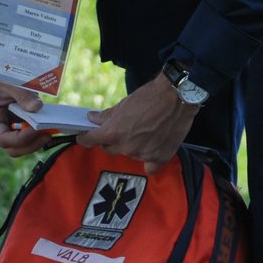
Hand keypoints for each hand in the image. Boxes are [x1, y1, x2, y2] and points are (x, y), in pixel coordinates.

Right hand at [0, 79, 53, 157]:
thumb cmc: (1, 75)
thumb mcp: (11, 83)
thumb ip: (23, 95)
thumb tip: (37, 107)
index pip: (4, 139)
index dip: (21, 139)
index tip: (36, 130)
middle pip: (12, 149)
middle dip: (30, 145)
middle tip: (47, 135)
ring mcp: (7, 127)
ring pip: (20, 146)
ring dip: (35, 142)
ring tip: (50, 131)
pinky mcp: (17, 124)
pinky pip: (27, 137)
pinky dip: (37, 135)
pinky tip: (48, 127)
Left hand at [77, 75, 199, 174]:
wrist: (177, 96)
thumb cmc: (150, 96)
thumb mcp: (123, 104)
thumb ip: (106, 115)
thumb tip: (92, 118)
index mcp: (113, 132)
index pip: (90, 140)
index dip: (85, 138)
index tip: (84, 137)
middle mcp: (126, 147)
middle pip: (109, 148)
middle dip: (111, 140)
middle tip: (121, 129)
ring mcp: (143, 155)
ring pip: (130, 154)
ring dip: (132, 146)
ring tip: (144, 131)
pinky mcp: (160, 158)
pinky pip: (150, 167)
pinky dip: (149, 160)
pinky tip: (152, 149)